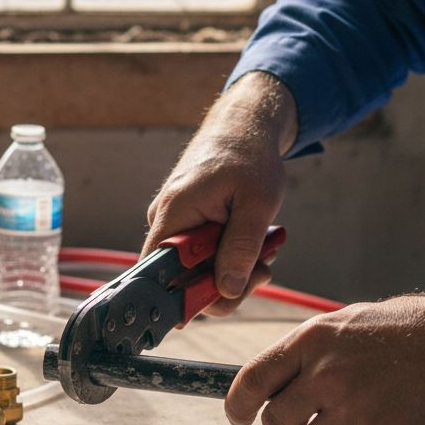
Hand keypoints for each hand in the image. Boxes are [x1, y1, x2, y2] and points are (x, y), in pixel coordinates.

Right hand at [143, 71, 297, 315]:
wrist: (244, 126)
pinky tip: (250, 241)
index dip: (189, 297)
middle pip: (182, 280)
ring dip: (233, 268)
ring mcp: (174, 223)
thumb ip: (241, 249)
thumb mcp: (257, 205)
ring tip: (263, 249)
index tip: (227, 296)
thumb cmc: (249, 156)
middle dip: (225, 283)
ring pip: (197, 269)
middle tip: (263, 270)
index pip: (161, 276)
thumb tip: (228, 291)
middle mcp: (164, 222)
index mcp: (174, 215)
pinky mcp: (186, 224)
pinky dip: (229, 255)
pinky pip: (202, 254)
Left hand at [225, 290, 424, 424]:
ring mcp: (354, 405)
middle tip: (303, 424)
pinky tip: (381, 421)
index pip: (251, 381)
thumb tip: (272, 385)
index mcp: (311, 341)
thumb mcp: (343, 323)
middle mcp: (326, 373)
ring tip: (353, 417)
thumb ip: (305, 354)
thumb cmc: (402, 330)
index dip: (238, 407)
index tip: (240, 418)